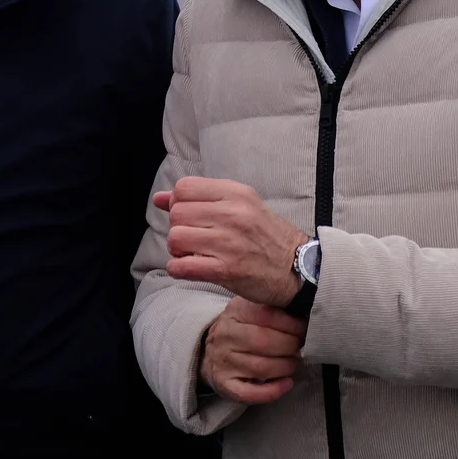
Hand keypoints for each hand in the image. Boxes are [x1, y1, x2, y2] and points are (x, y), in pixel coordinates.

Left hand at [154, 176, 311, 306]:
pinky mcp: (227, 270)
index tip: (189, 216)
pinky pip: (182, 266)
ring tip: (192, 253)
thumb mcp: (240, 206)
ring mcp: (229, 243)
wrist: (299, 269)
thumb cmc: (265, 236)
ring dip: (177, 249)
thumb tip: (158, 198)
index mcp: (236, 194)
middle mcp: (233, 214)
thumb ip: (199, 198)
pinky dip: (179, 269)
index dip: (177, 203)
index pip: (183, 188)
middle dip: (178, 228)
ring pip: (175, 238)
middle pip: (176, 214)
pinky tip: (189, 268)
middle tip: (193, 239)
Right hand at [201, 297, 305, 405]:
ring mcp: (223, 361)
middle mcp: (225, 335)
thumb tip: (303, 311)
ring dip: (286, 367)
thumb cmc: (242, 330)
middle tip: (299, 346)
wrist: (212, 352)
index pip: (267, 315)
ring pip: (261, 368)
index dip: (292, 324)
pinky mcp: (224, 384)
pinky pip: (249, 393)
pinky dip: (273, 391)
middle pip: (264, 342)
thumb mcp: (251, 310)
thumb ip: (274, 308)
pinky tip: (286, 384)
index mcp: (235, 311)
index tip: (304, 328)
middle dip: (291, 346)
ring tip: (293, 362)